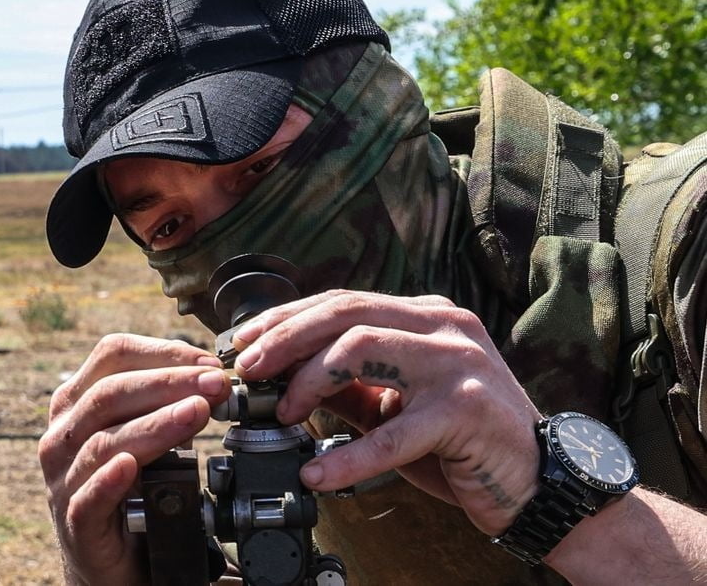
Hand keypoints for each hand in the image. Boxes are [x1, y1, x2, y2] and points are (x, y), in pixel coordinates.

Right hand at [37, 334, 228, 583]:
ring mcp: (63, 478)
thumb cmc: (132, 487)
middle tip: (214, 386)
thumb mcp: (151, 435)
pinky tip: (130, 467)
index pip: (113, 355)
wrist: (115, 557)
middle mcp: (63, 433)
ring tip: (196, 414)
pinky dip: (108, 480)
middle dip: (169, 383)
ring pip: (103, 442)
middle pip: (109, 393)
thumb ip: (173, 406)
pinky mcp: (74, 522)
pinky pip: (86, 498)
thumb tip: (213, 380)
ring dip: (154, 424)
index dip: (163, 353)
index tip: (207, 363)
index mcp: (78, 400)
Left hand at [231, 290, 542, 535]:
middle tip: (248, 368)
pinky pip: (391, 433)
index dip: (287, 319)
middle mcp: (443, 325)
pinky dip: (346, 458)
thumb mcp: (396, 404)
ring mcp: (457, 362)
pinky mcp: (465, 408)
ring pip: (360, 349)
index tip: (244, 342)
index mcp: (425, 316)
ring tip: (283, 414)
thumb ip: (349, 387)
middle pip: (345, 312)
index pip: (343, 301)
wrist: (539, 481)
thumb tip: (283, 380)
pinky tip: (318, 476)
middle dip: (285, 338)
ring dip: (308, 381)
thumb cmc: (461, 440)